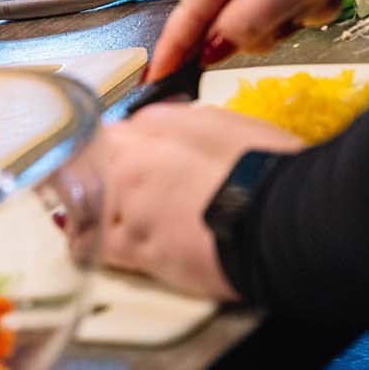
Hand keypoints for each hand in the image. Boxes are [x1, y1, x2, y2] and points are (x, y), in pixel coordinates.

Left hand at [96, 104, 304, 298]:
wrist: (285, 218)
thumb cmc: (272, 169)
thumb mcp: (233, 125)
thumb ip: (192, 123)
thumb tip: (176, 124)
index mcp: (159, 123)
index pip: (117, 129)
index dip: (117, 148)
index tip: (118, 160)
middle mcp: (135, 156)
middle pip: (92, 161)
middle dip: (94, 173)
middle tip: (97, 187)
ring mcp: (130, 202)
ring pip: (87, 200)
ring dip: (88, 207)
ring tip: (85, 217)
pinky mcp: (135, 246)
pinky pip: (92, 244)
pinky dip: (85, 244)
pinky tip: (84, 246)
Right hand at [148, 0, 368, 79]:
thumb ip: (244, 24)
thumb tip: (212, 50)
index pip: (189, 5)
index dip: (175, 45)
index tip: (156, 81)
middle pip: (227, 11)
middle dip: (260, 23)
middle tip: (291, 14)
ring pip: (262, 10)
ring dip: (292, 13)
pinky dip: (308, 0)